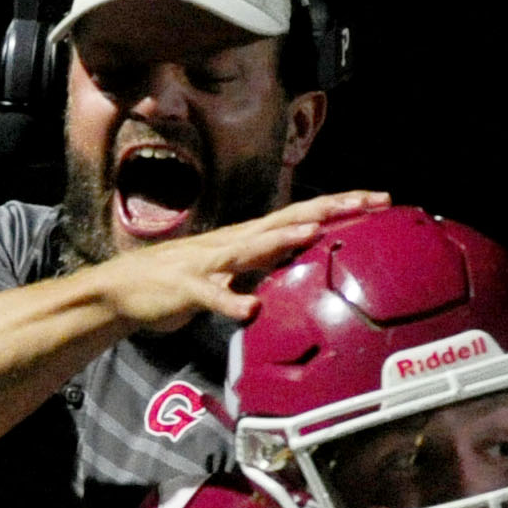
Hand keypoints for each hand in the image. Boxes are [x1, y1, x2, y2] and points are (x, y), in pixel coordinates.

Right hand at [93, 189, 390, 329]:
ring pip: (251, 247)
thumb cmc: (186, 284)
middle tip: (370, 199)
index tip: (381, 200)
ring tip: (313, 233)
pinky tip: (249, 307)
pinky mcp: (187, 287)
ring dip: (282, 240)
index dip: (341, 207)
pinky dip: (230, 300)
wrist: (126, 291)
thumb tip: (310, 268)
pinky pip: (211, 294)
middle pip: (288, 219)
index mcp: (251, 240)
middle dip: (330, 208)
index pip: (303, 217)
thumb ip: (271, 271)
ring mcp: (210, 261)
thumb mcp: (240, 277)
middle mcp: (235, 242)